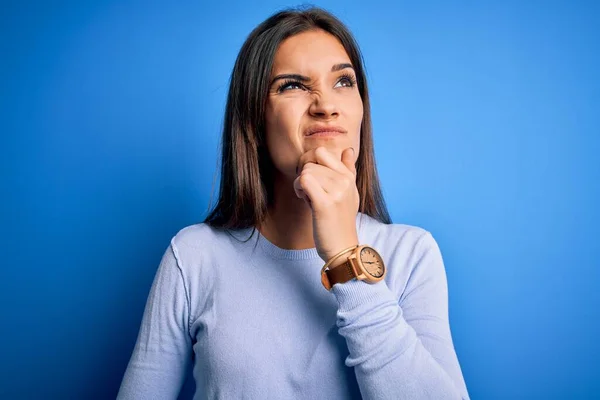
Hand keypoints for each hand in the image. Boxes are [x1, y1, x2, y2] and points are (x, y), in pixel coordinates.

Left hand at [293, 146, 359, 262]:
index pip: (322, 152)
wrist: (343, 248)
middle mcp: (345, 181)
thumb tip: (348, 149)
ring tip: (310, 199)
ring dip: (300, 185)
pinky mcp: (325, 203)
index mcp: (349, 177)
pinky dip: (299, 190)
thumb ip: (348, 170)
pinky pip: (304, 181)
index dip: (309, 163)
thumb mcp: (349, 193)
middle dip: (304, 175)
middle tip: (310, 192)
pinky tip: (305, 200)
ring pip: (306, 171)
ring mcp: (337, 191)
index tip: (312, 179)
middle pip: (311, 162)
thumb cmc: (340, 221)